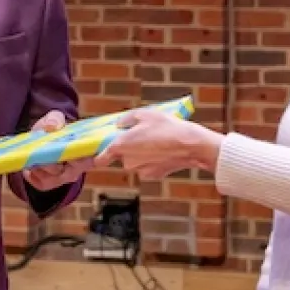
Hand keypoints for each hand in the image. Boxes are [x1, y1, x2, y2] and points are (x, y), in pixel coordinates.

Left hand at [21, 110, 89, 190]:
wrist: (43, 139)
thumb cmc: (53, 129)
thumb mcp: (53, 118)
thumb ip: (54, 118)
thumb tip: (53, 126)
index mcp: (85, 149)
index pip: (90, 158)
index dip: (81, 159)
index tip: (67, 155)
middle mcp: (79, 166)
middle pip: (70, 171)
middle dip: (53, 163)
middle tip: (40, 154)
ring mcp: (66, 176)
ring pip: (55, 178)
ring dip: (41, 169)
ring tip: (31, 160)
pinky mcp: (53, 182)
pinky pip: (44, 185)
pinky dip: (34, 179)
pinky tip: (27, 171)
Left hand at [94, 108, 223, 179]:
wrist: (192, 145)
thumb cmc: (167, 127)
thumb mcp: (145, 113)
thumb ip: (126, 119)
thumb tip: (119, 124)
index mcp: (120, 145)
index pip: (100, 159)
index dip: (98, 157)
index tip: (98, 154)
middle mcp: (128, 161)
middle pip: (121, 157)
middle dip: (128, 148)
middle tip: (142, 135)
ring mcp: (141, 170)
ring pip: (135, 162)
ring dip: (141, 154)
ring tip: (156, 140)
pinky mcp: (154, 175)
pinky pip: (147, 167)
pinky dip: (153, 160)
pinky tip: (163, 150)